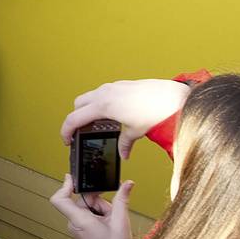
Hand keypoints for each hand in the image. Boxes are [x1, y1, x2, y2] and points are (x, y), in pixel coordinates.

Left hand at [51, 174, 133, 238]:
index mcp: (79, 219)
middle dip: (100, 202)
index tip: (72, 178)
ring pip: (88, 206)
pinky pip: (89, 214)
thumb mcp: (120, 222)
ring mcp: (77, 226)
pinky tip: (109, 224)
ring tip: (112, 222)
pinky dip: (100, 215)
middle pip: (83, 199)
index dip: (64, 185)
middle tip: (111, 212)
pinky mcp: (82, 229)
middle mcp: (75, 222)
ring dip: (102, 210)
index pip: (60, 199)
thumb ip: (122, 200)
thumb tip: (127, 184)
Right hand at [60, 79, 190, 158]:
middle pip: (78, 105)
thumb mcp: (136, 131)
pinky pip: (103, 93)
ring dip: (88, 109)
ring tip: (98, 124)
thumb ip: (124, 143)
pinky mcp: (121, 85)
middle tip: (81, 132)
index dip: (66, 131)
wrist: (173, 97)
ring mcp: (112, 87)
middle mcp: (104, 93)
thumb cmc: (155, 111)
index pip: (74, 118)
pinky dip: (101, 103)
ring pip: (90, 97)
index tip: (67, 140)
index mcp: (103, 106)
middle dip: (76, 118)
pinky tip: (113, 114)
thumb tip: (123, 153)